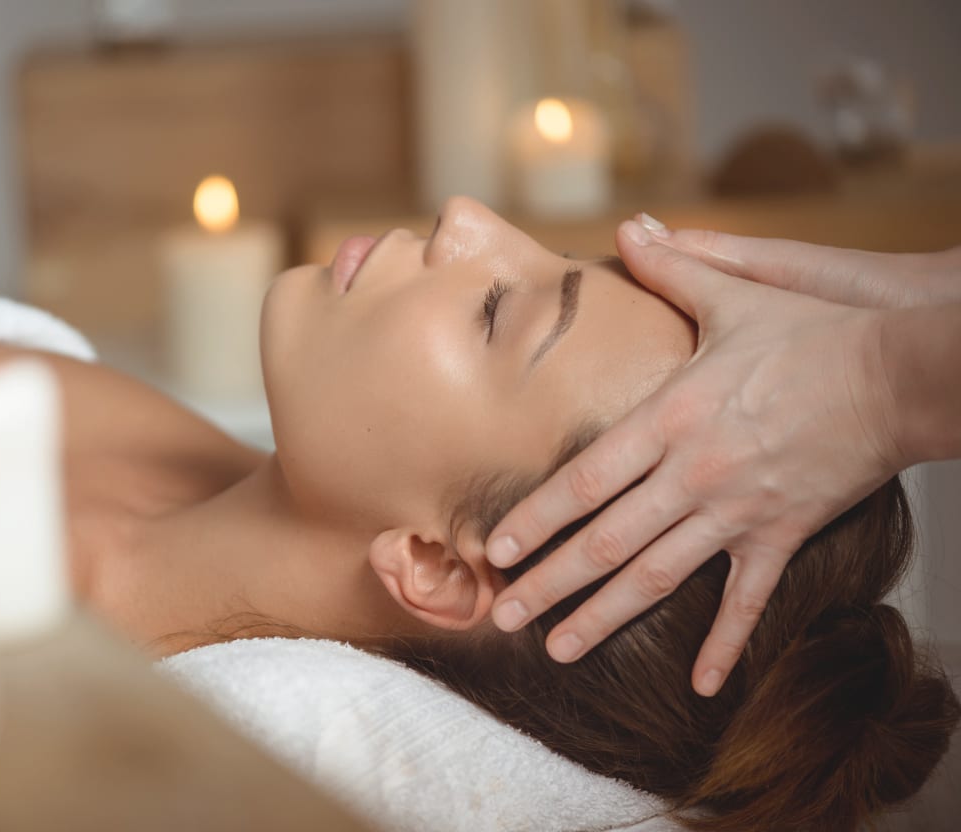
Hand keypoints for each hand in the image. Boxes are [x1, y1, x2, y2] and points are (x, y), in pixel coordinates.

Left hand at [485, 217, 907, 696]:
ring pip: (657, 576)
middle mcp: (692, 474)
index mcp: (670, 418)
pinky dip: (726, 643)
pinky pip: (748, 599)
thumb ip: (676, 265)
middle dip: (549, 583)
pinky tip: (700, 685)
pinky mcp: (782, 534)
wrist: (899, 374)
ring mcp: (737, 511)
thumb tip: (630, 226)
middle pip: (605, 541)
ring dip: (604, 616)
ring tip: (558, 649)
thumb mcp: (736, 295)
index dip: (536, 519)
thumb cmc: (812, 334)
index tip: (496, 550)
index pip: (584, 480)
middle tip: (502, 617)